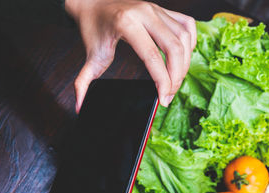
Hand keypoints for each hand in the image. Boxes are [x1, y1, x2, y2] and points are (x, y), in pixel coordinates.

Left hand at [65, 0, 196, 111]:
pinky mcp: (163, 10)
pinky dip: (190, 42)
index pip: (152, 56)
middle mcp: (145, 13)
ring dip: (185, 62)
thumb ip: (84, 82)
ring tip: (176, 80)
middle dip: (177, 76)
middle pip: (174, 48)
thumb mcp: (90, 55)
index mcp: (126, 23)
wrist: (92, 2)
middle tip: (170, 93)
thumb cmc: (93, 28)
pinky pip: (187, 25)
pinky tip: (183, 57)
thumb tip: (79, 106)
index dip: (162, 81)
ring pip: (184, 37)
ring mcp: (157, 10)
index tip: (164, 99)